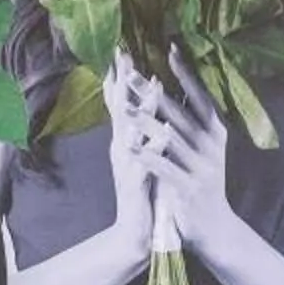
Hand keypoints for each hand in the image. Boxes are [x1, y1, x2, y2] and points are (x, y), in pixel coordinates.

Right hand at [100, 64, 156, 249]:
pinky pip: (147, 160)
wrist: (135, 233)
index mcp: (124, 141)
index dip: (118, 78)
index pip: (120, 103)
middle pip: (120, 108)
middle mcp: (121, 149)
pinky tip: (164, 131)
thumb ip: (139, 133)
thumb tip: (141, 108)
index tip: (120, 51)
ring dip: (142, 107)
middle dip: (123, 81)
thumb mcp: (139, 157)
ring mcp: (127, 165)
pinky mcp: (138, 183)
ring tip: (152, 83)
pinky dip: (155, 145)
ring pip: (133, 130)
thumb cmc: (141, 194)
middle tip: (123, 53)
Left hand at [128, 52, 237, 231]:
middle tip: (132, 73)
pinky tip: (127, 146)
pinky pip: (164, 168)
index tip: (170, 48)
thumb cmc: (201, 183)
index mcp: (216, 132)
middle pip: (180, 113)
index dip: (186, 73)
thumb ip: (190, 123)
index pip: (201, 96)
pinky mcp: (189, 188)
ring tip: (125, 108)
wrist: (214, 227)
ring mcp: (202, 167)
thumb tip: (173, 90)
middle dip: (155, 93)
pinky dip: (146, 156)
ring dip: (146, 122)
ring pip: (171, 139)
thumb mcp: (203, 150)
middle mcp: (212, 146)